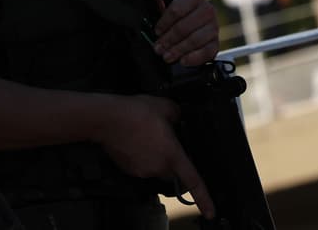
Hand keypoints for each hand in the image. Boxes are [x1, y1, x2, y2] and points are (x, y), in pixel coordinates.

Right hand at [93, 94, 214, 219]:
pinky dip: (141, 156)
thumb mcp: (166, 106)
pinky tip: (135, 139)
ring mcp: (142, 170)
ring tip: (145, 135)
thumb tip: (178, 118)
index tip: (210, 212)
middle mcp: (158, 167)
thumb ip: (178, 115)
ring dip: (154, 155)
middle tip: (164, 140)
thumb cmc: (135, 113)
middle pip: (172, 171)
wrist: (107, 118)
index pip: (193, 181)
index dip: (204, 199)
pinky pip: (141, 165)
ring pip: (155, 167)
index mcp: (172, 155)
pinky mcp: (128, 169)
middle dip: (172, 160)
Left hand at [153, 0, 218, 65]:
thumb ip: (160, 4)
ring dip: (179, 50)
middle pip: (186, 26)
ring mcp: (214, 26)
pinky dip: (194, 58)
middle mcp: (207, 9)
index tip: (157, 31)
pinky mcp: (216, 42)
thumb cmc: (178, 13)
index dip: (165, 22)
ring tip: (167, 56)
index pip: (178, 9)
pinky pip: (208, 51)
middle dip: (170, 39)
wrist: (191, 21)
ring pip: (196, 39)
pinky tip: (183, 60)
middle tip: (159, 48)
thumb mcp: (168, 4)